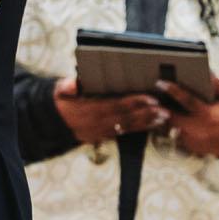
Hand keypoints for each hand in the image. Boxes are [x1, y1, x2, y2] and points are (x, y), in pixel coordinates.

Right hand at [51, 76, 169, 144]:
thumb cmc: (61, 102)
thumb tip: (73, 83)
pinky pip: (124, 133)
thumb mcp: (59, 91)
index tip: (150, 98)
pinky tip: (151, 126)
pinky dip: (139, 129)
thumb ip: (66, 86)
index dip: (134, 102)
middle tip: (164, 110)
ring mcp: (102, 130)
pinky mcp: (104, 135)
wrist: (54, 122)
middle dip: (146, 114)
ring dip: (147, 123)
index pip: (116, 105)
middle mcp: (98, 121)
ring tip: (163, 119)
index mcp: (91, 109)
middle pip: (126, 117)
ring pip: (128, 127)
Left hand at [156, 76, 218, 158]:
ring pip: (172, 130)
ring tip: (158, 110)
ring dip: (165, 120)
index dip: (173, 90)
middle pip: (172, 117)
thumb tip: (209, 73)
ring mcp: (195, 141)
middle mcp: (199, 129)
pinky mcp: (194, 148)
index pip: (187, 100)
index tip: (161, 83)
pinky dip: (173, 130)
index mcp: (208, 114)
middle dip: (162, 108)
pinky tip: (171, 123)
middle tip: (153, 98)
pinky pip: (177, 139)